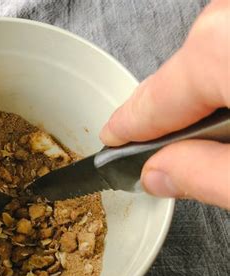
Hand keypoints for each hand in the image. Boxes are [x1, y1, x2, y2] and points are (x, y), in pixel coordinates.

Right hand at [100, 0, 229, 208]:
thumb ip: (205, 175)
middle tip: (161, 149)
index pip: (157, 96)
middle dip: (173, 108)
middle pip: (191, 63)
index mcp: (228, 52)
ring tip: (216, 134)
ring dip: (212, 87)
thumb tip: (160, 173)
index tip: (112, 139)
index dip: (130, 127)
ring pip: (222, 44)